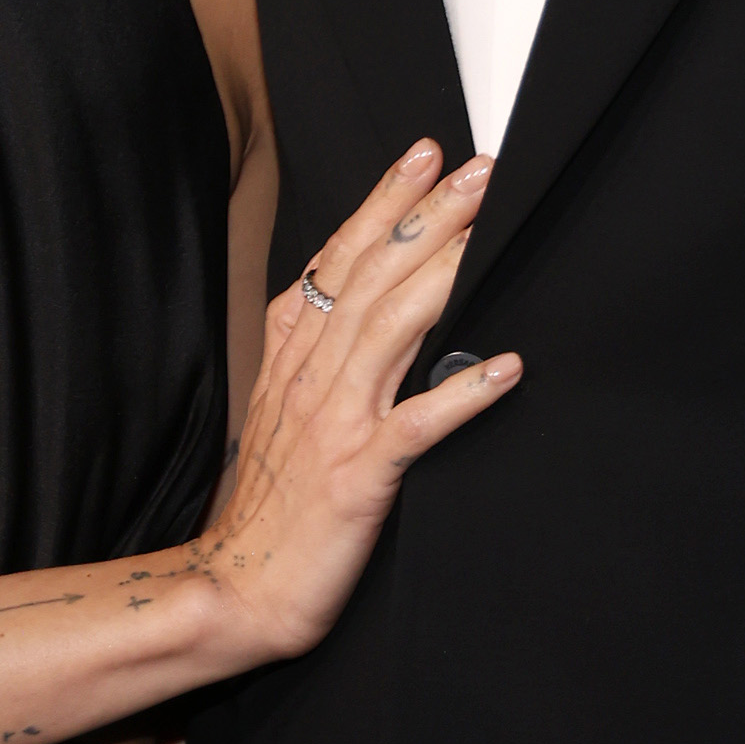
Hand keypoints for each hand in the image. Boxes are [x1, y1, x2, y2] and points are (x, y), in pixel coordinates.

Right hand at [199, 142, 518, 663]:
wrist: (238, 587)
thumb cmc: (271, 504)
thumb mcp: (281, 409)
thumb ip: (317, 354)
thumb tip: (359, 300)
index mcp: (292, 359)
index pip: (339, 260)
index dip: (383, 202)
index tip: (423, 156)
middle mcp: (311, 380)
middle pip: (372, 277)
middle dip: (426, 215)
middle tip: (476, 170)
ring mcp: (335, 424)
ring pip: (393, 330)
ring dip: (446, 274)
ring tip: (488, 233)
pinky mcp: (361, 477)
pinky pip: (418, 426)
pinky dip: (463, 393)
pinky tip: (506, 367)